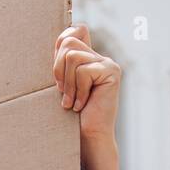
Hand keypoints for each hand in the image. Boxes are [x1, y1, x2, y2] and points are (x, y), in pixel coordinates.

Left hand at [52, 24, 120, 169]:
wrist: (87, 137)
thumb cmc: (70, 115)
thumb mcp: (61, 84)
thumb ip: (62, 61)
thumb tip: (60, 39)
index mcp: (88, 57)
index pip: (72, 31)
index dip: (59, 47)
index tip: (58, 77)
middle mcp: (99, 57)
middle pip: (68, 42)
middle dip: (58, 69)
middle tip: (63, 92)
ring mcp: (107, 63)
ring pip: (72, 56)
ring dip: (67, 83)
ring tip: (72, 101)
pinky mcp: (111, 72)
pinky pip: (83, 71)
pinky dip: (78, 90)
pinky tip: (82, 105)